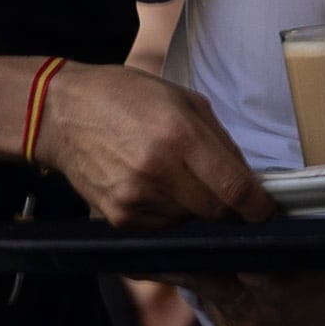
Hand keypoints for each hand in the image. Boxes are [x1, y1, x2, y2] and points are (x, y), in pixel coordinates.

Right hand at [33, 63, 269, 226]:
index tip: (265, 211)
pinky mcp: (119, 217)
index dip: (258, 208)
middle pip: (217, 213)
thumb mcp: (181, 99)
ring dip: (196, 210)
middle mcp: (157, 171)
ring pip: (191, 223)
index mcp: (178, 134)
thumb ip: (219, 141)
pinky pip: (163, 227)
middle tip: (227, 197)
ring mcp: (135, 198)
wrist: (60, 113)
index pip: (235, 189)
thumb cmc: (123, 98)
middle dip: (230, 210)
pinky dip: (169, 214)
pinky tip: (154, 188)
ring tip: (178, 180)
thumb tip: (248, 180)